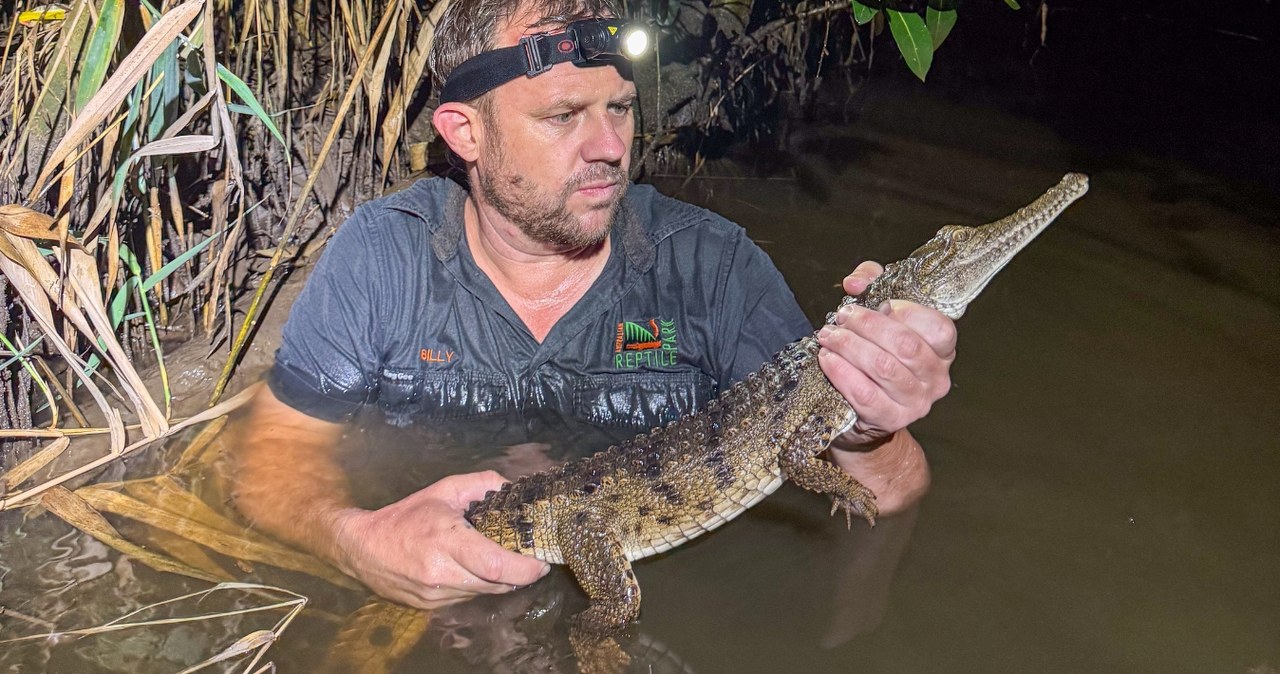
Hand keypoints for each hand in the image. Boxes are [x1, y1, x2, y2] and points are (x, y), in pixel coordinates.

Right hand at [331, 471, 549, 608]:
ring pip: (484, 594)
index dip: (526, 568)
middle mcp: (442, 573)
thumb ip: (482, 483)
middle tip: (533, 560)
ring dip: (499, 581)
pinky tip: (475, 570)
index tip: (542, 561)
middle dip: (520, 575)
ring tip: (504, 561)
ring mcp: (436, 594)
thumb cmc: (406, 516)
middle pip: (496, 584)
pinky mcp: (431, 606)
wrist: (363, 547)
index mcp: (447, 541)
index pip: (496, 566)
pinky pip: (467, 598)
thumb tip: (513, 488)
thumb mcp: (444, 489)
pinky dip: (478, 586)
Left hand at [817, 261, 956, 447]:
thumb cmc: (875, 355)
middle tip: (842, 318)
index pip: (938, 327)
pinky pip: (864, 393)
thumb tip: (856, 282)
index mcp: (942, 350)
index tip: (878, 303)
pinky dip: (842, 372)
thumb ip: (872, 284)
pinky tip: (827, 359)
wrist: (863, 412)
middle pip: (905, 345)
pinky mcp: (890, 419)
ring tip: (829, 336)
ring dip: (850, 346)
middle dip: (867, 325)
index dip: (906, 311)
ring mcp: (916, 402)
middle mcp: (936, 378)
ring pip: (883, 367)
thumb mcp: (879, 312)